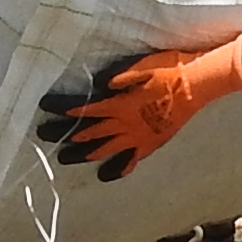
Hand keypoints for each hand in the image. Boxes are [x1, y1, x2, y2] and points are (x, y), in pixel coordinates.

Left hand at [35, 40, 241, 179]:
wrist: (198, 85)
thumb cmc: (169, 70)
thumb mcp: (140, 66)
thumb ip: (117, 78)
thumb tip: (96, 86)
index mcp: (119, 105)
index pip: (83, 109)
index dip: (62, 109)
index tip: (44, 107)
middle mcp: (124, 125)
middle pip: (87, 133)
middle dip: (63, 135)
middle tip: (43, 136)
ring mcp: (137, 138)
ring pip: (104, 150)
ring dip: (82, 155)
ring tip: (65, 158)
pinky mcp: (150, 144)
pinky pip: (129, 161)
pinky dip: (116, 169)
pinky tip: (105, 174)